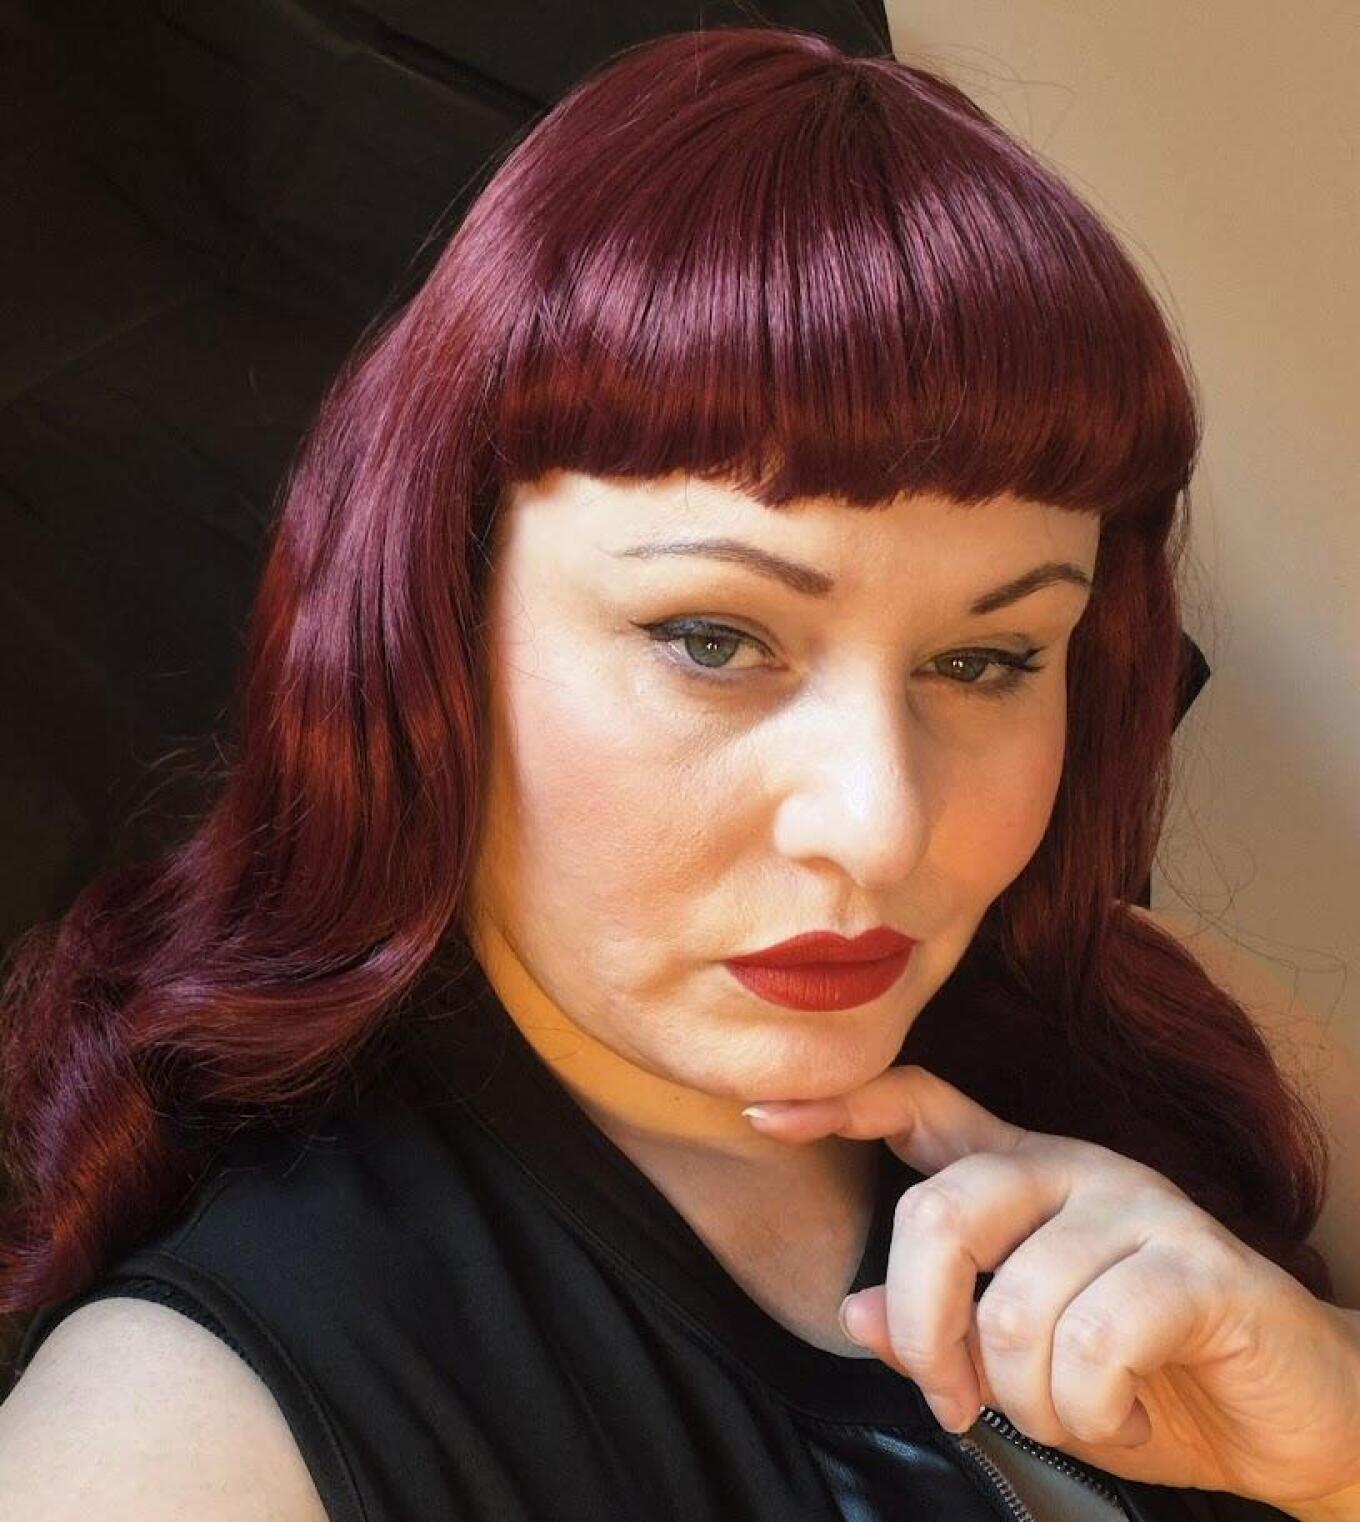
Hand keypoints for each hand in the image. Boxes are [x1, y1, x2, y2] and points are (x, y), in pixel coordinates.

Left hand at [742, 1065, 1359, 1511]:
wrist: (1299, 1415)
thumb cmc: (1147, 1377)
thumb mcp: (1025, 1363)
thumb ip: (941, 1332)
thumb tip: (853, 1316)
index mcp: (1022, 1173)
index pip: (922, 1103)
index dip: (844, 1103)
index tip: (766, 1115)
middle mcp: (1073, 1168)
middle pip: (942, 1213)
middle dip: (927, 1330)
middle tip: (954, 1404)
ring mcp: (1138, 1207)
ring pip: (1016, 1302)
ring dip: (1028, 1397)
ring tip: (1073, 1414)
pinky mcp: (1199, 1264)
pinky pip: (1094, 1340)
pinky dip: (1094, 1407)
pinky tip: (1128, 1413)